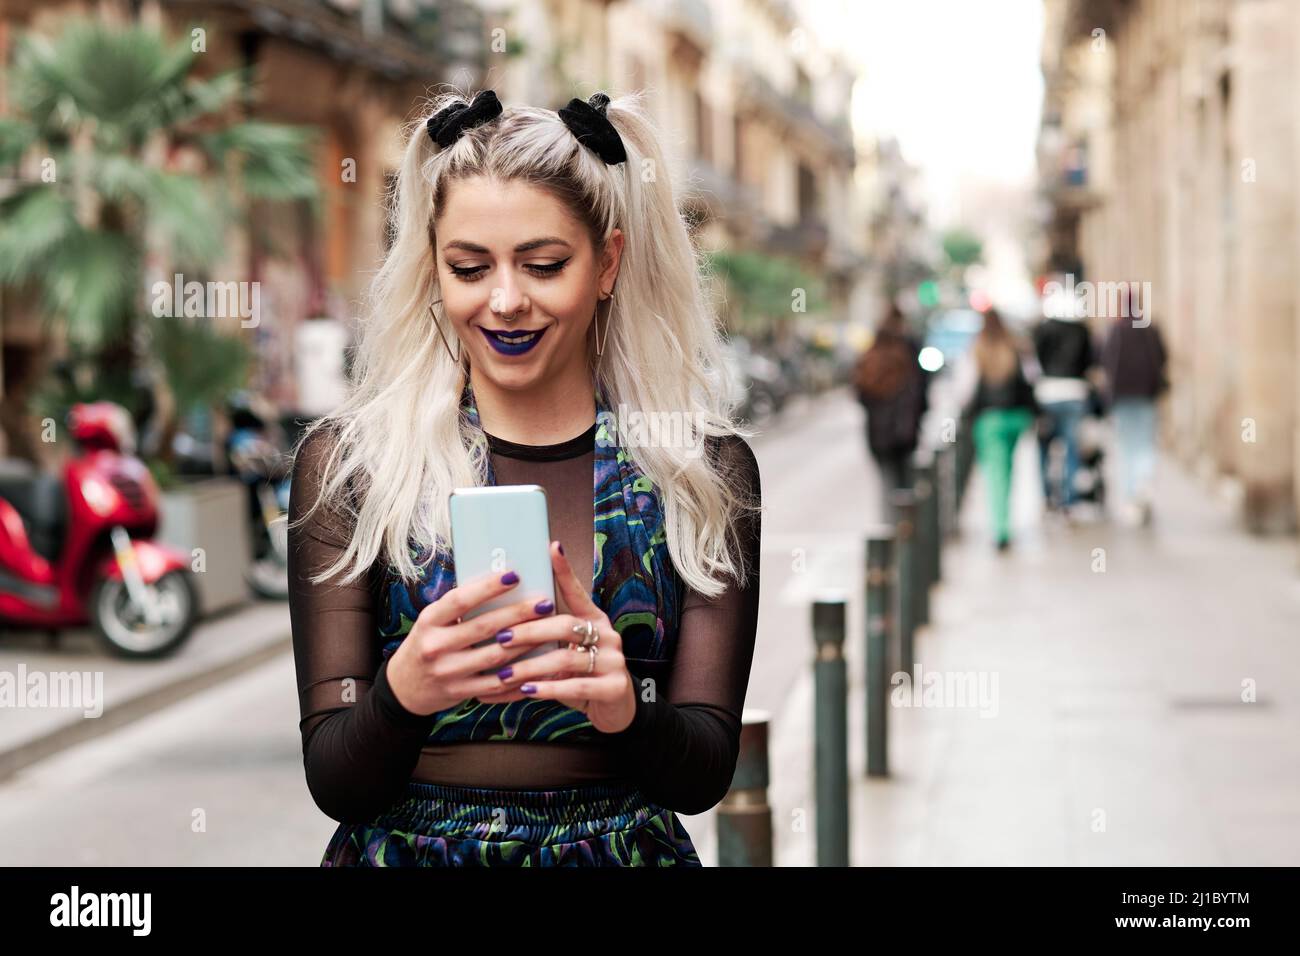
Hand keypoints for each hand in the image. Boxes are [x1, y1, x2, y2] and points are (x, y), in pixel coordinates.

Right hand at [384, 567, 557, 716]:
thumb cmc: (428, 642)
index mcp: (428, 621)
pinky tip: (540, 664)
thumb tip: (502, 582)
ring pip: (495, 656)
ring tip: (548, 629)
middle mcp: (435, 646)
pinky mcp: (460, 692)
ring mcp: (447, 672)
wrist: (405, 687)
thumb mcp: (433, 621)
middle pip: (483, 627)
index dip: (488, 587)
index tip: (514, 575)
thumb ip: (459, 607)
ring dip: (526, 643)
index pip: (459, 600)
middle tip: (544, 602)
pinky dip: (520, 675)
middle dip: (518, 614)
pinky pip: (496, 685)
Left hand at [475, 540, 635, 733]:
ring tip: (505, 674)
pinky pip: (575, 686)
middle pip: (565, 625)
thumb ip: (546, 637)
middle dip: (529, 631)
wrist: (614, 709)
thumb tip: (501, 624)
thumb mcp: (567, 652)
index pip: (576, 591)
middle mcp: (607, 634)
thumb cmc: (581, 675)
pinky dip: (547, 689)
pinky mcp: (614, 687)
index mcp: (594, 619)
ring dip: (531, 666)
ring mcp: (614, 661)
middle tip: (500, 638)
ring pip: (566, 658)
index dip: (564, 570)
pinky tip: (526, 692)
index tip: (551, 546)